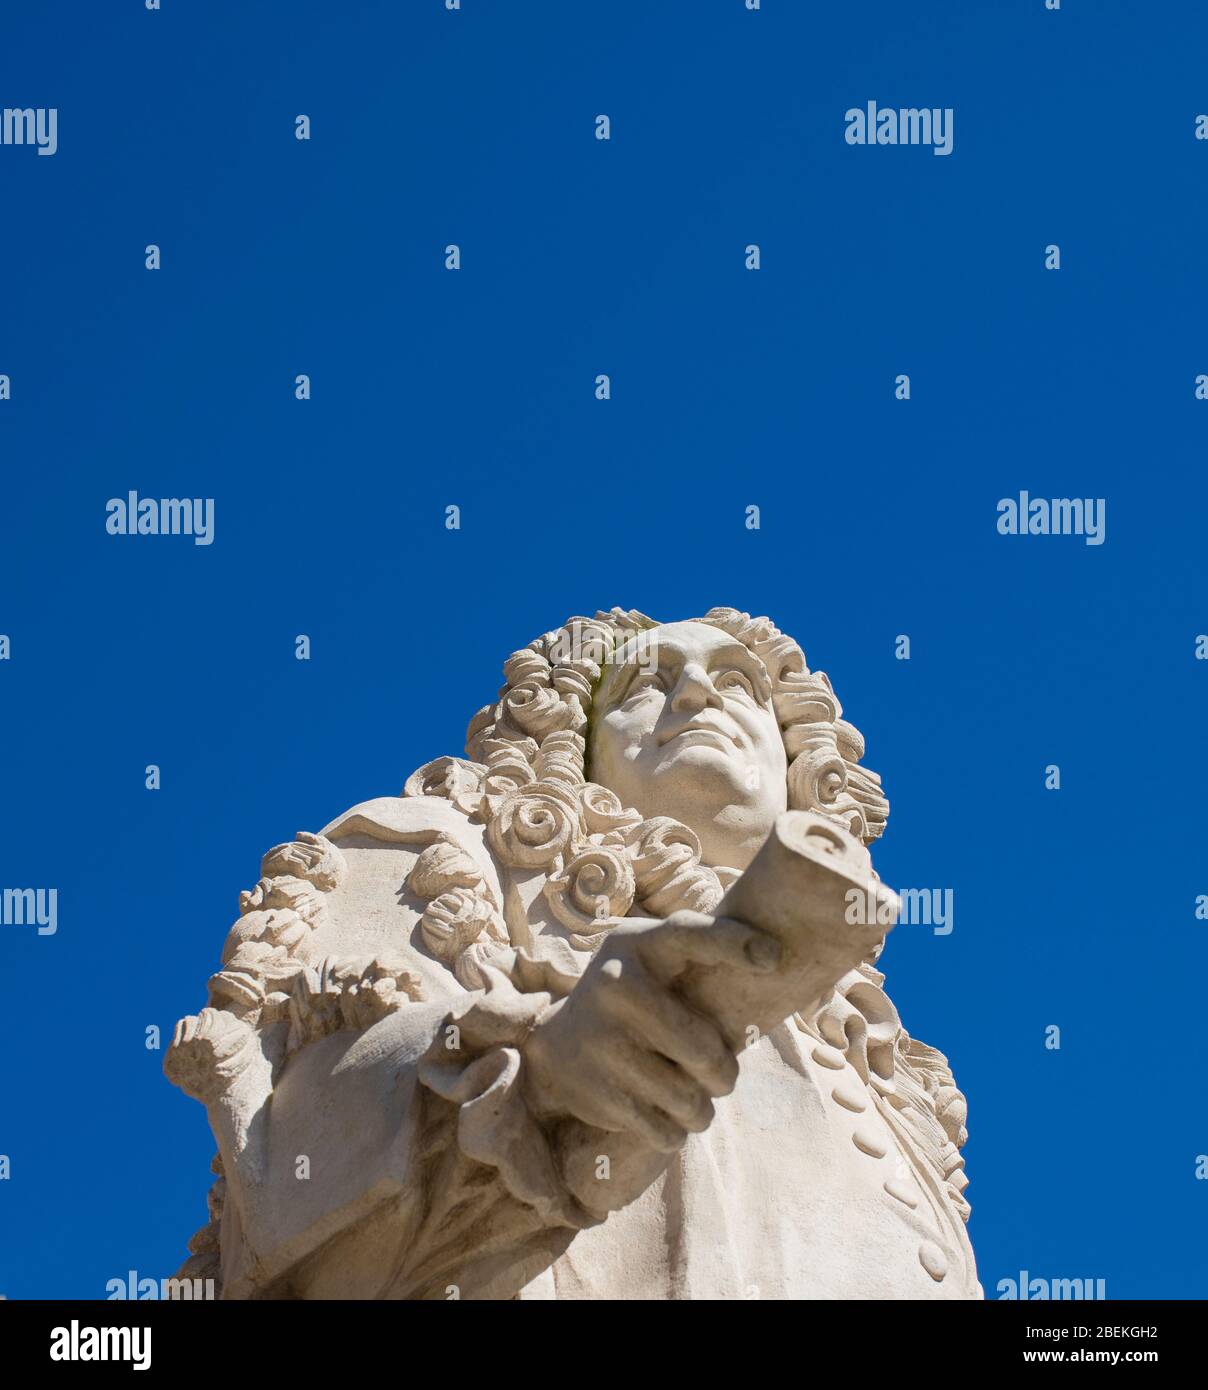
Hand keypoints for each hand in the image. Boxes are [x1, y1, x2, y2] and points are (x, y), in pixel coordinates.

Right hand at [522, 910, 779, 1153]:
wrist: (553, 1045)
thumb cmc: (632, 994)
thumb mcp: (651, 955)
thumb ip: (700, 948)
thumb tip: (774, 955)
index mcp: (637, 946)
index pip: (690, 934)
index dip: (732, 943)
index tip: (771, 959)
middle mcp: (615, 987)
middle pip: (706, 1050)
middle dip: (724, 1073)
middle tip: (721, 1075)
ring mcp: (603, 1042)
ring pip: (690, 1099)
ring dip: (701, 1108)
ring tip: (693, 1097)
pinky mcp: (597, 1092)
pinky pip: (666, 1131)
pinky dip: (676, 1130)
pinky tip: (665, 1112)